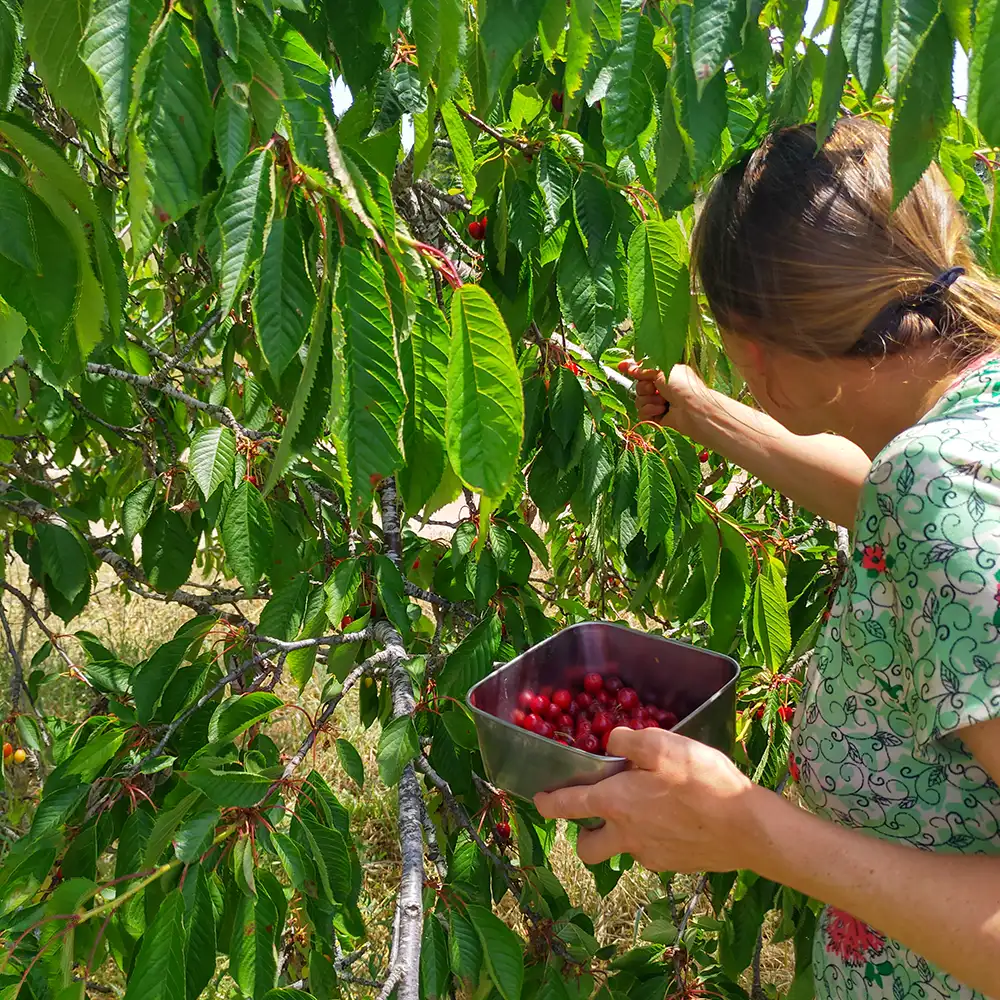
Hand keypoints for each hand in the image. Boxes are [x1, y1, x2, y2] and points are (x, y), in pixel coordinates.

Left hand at [535, 727, 763, 872]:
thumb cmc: (702, 781)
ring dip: (621, 834)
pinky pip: (650, 852)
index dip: (549, 803)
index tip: (539, 800)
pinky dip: (652, 838)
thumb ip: (628, 741)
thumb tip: (610, 742)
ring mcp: (650, 855)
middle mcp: (625, 835)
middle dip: (582, 835)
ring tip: (642, 811)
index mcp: (615, 803)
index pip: (568, 806)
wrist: (747, 827)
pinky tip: (673, 820)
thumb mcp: (662, 744)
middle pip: (587, 847)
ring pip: (621, 850)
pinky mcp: (674, 864)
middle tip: (595, 814)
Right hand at [617, 361, 708, 439]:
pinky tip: (661, 410)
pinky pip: (642, 413)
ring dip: (649, 400)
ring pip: (639, 400)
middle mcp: (662, 388)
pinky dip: (650, 410)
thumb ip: (643, 369)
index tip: (622, 367)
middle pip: (639, 386)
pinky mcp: (657, 418)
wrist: (693, 409)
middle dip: (644, 387)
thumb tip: (627, 365)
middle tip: (654, 388)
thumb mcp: (662, 371)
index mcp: (665, 374)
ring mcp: (659, 403)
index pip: (644, 371)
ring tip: (663, 401)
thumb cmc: (683, 386)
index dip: (633, 369)